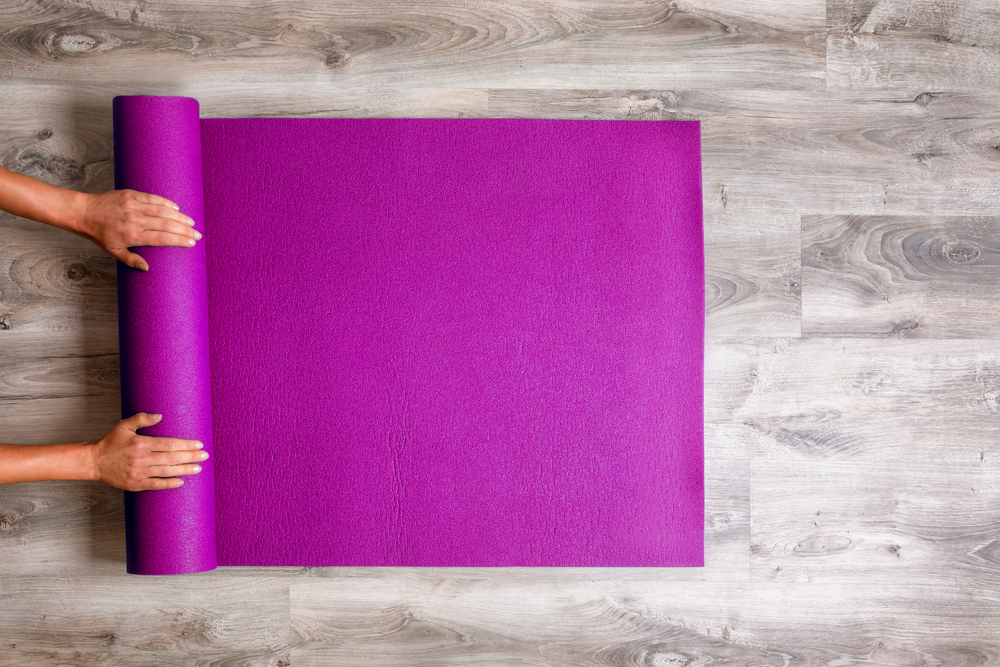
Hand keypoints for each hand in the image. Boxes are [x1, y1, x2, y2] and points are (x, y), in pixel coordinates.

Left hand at [71, 189, 200, 270]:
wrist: (84, 212)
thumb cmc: (99, 234)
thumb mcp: (113, 252)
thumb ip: (131, 260)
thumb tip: (147, 268)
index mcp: (133, 236)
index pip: (163, 238)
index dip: (180, 240)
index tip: (191, 243)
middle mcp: (135, 220)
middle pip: (167, 225)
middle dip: (185, 230)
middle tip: (197, 234)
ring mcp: (133, 206)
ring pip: (163, 211)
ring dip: (179, 217)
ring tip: (191, 222)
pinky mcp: (130, 195)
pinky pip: (153, 198)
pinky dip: (166, 203)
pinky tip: (176, 208)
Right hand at [88, 413, 207, 490]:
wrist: (93, 461)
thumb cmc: (110, 442)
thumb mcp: (124, 425)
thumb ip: (142, 419)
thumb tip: (160, 416)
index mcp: (141, 443)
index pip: (169, 444)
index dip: (186, 445)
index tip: (199, 445)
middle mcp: (141, 459)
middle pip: (171, 458)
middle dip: (190, 457)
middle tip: (205, 456)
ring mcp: (138, 473)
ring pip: (166, 471)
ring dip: (184, 470)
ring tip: (198, 468)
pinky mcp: (134, 484)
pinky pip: (155, 485)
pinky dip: (169, 484)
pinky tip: (181, 481)